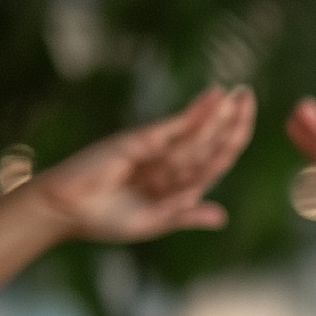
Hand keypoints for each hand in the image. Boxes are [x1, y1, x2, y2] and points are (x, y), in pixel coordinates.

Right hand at [29, 86, 252, 241]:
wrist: (66, 210)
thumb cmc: (103, 220)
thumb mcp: (151, 223)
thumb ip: (183, 215)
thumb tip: (221, 216)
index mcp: (178, 185)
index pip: (213, 161)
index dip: (232, 141)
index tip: (248, 124)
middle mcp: (170, 164)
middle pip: (209, 140)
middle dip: (232, 119)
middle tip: (249, 95)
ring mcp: (156, 150)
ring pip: (197, 132)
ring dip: (217, 112)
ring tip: (238, 93)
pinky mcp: (139, 141)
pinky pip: (174, 127)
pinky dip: (195, 113)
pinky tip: (213, 98)